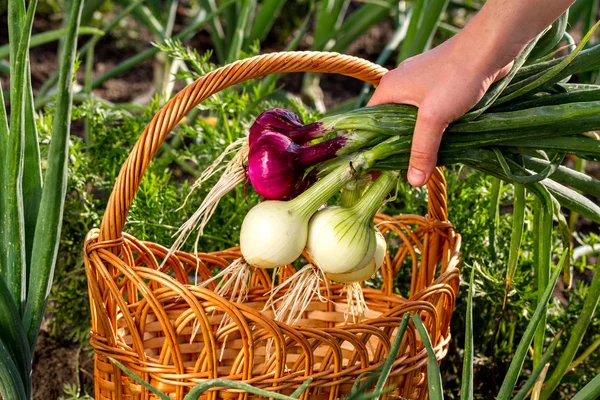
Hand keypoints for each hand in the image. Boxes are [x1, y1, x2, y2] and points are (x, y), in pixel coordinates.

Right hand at [367, 34, 512, 186]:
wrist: (490, 47)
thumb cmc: (456, 77)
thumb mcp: (434, 118)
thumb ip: (422, 149)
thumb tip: (413, 182)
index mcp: (389, 88)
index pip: (369, 121)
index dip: (371, 145)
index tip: (376, 168)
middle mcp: (401, 84)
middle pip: (391, 122)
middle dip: (398, 144)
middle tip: (402, 169)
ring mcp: (422, 83)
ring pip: (413, 118)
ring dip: (420, 136)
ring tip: (424, 158)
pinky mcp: (441, 84)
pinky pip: (431, 111)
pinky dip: (434, 126)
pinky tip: (443, 139)